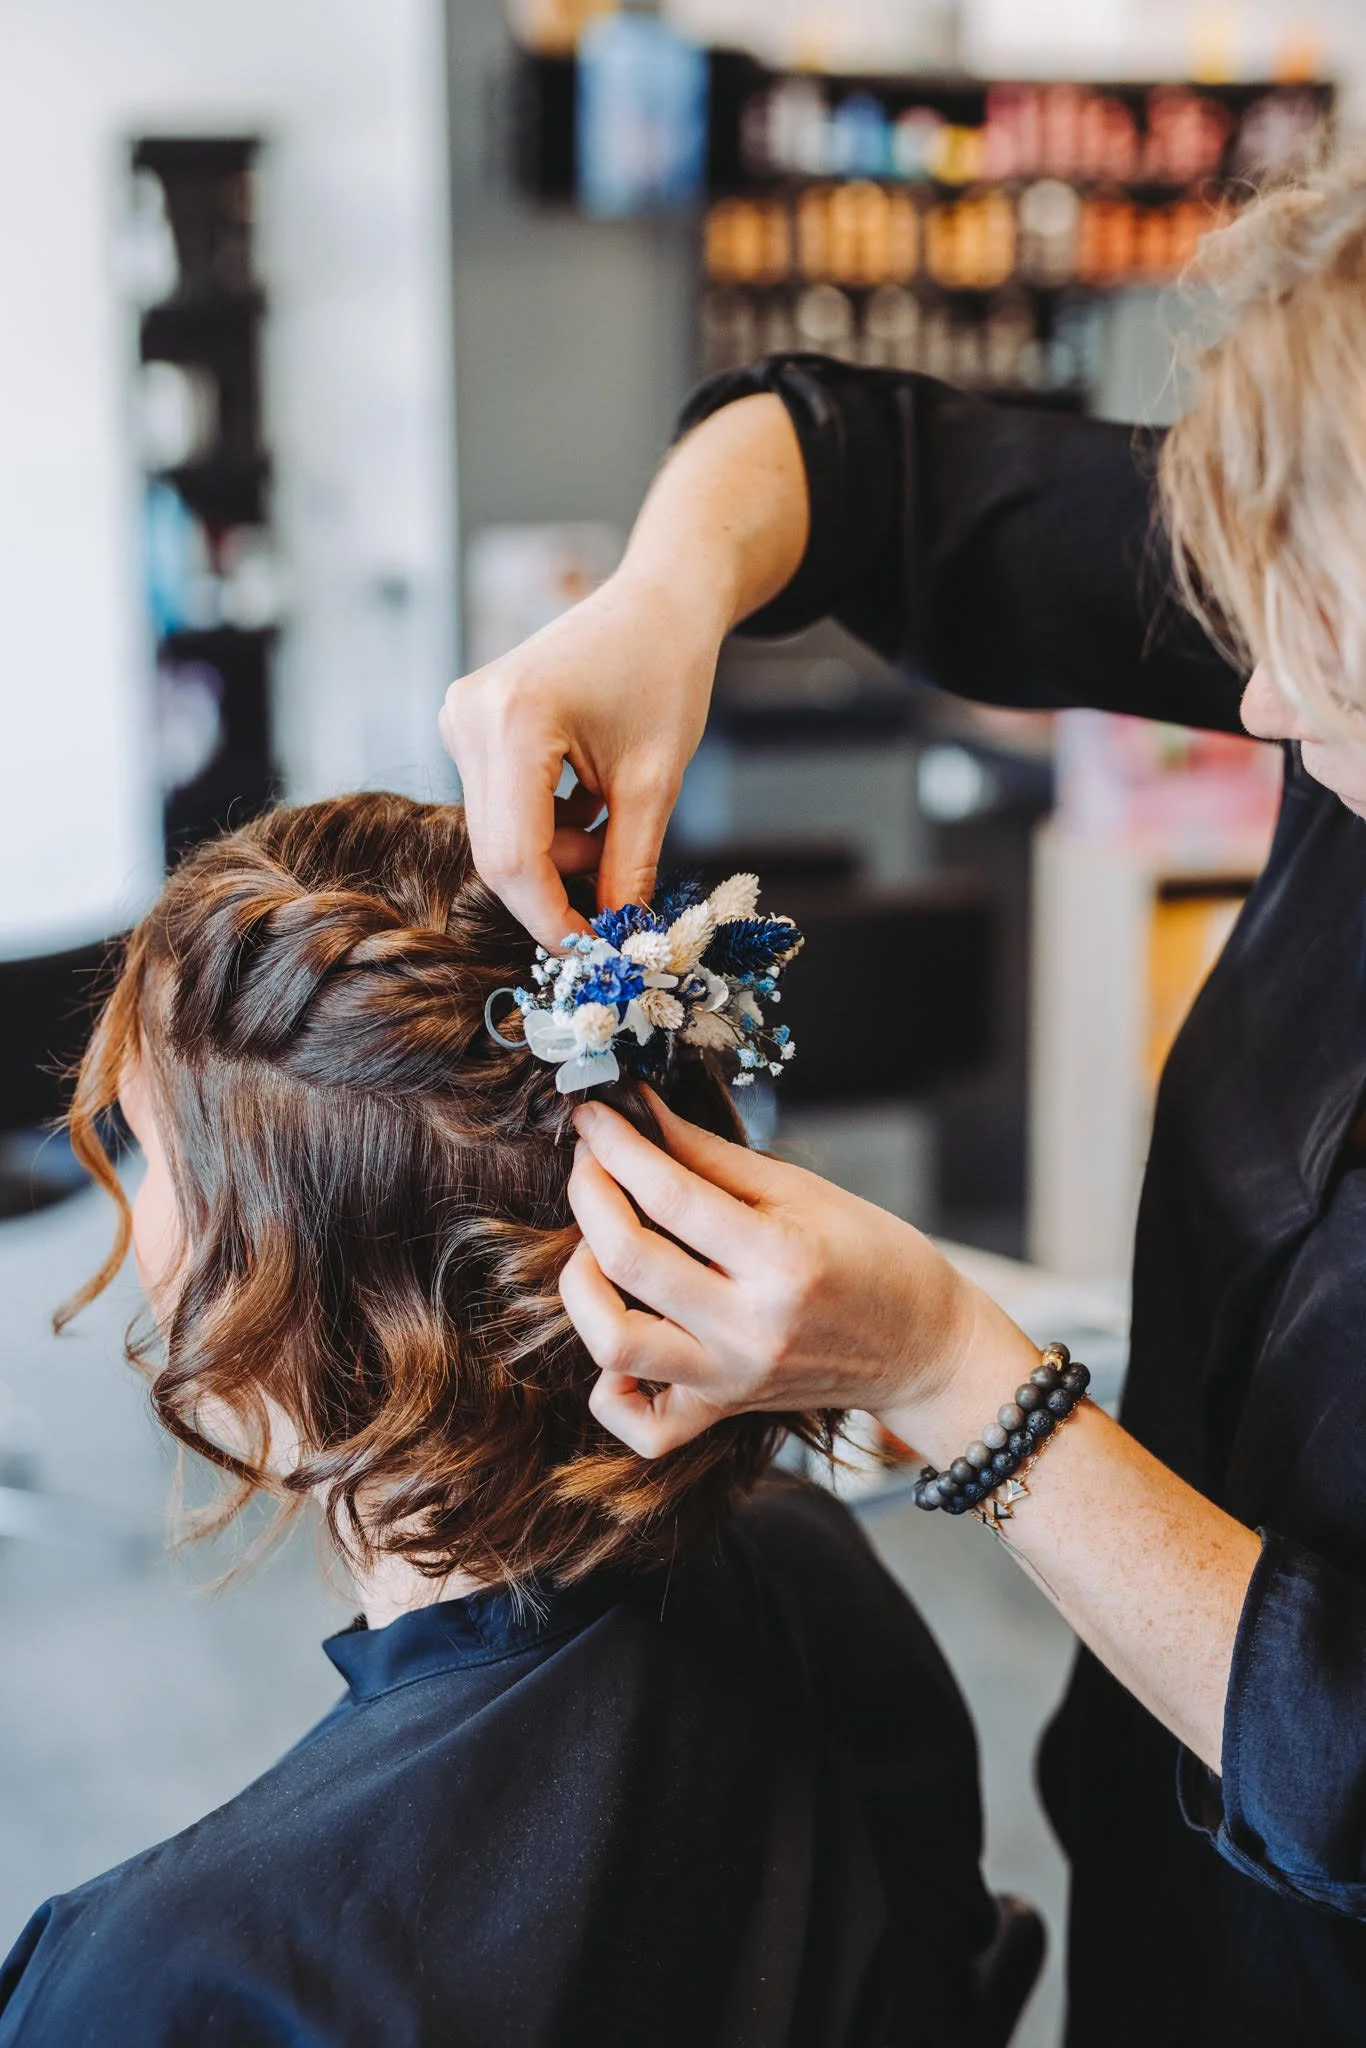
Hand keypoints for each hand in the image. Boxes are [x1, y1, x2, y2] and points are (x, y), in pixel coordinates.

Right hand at [439, 567, 724, 948]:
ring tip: (611, 821)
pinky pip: (498, 803)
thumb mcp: (656, 782)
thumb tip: (621, 939)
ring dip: (556, 852)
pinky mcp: (468, 721)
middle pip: (497, 851)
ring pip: (498, 832)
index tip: (592, 952)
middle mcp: (470, 716)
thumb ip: (631, 867)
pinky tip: (587, 796)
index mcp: (515, 722)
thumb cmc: (666, 672)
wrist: (657, 599)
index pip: (515, 858)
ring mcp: (461, 716)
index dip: (552, 919)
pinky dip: (545, 822)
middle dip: (556, 888)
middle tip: (612, 903)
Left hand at [560, 1092, 982, 1456]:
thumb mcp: (804, 1190)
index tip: (593, 1116)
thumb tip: (639, 1114)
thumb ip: (712, 1155)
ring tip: (597, 1245)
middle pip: (628, 1259)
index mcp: (782, 1261)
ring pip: (614, 1344)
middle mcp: (750, 1328)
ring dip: (583, 1283)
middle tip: (593, 1162)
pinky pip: (640, 1424)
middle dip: (590, 1194)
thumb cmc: (874, 1257)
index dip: (617, 1145)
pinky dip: (609, 1386)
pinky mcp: (721, 1411)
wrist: (923, 1348)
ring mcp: (731, 1379)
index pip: (671, 1194)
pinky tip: (621, 1331)